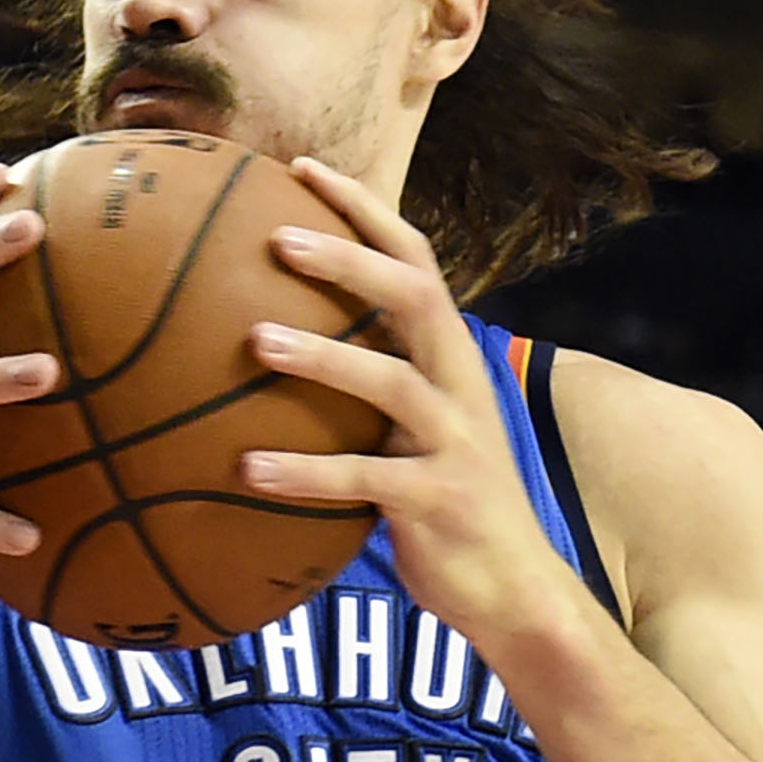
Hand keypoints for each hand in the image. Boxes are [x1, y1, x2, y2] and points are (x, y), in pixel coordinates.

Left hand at [238, 160, 592, 656]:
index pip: (412, 260)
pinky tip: (246, 469)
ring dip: (321, 355)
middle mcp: (460, 384)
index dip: (362, 209)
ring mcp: (456, 441)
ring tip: (254, 340)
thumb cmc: (445, 507)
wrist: (516, 593)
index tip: (300, 168)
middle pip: (413, 294)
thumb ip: (366, 390)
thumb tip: (271, 350)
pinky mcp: (439, 499)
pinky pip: (366, 478)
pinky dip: (305, 470)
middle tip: (275, 236)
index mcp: (451, 358)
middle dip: (347, 256)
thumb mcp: (412, 433)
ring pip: (391, 379)